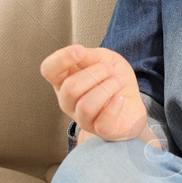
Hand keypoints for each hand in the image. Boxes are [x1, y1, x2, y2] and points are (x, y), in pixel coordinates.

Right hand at [40, 44, 159, 147]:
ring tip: (119, 81)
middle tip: (110, 69)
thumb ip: (90, 55)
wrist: (133, 102)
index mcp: (64, 80)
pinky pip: (103, 121)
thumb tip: (78, 52)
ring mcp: (82, 118)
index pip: (49, 70)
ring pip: (86, 105)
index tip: (80, 51)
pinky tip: (120, 98)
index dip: (61, 59)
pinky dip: (114, 106)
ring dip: (107, 87)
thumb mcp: (105, 59)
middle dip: (96, 72)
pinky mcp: (101, 130)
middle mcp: (68, 101)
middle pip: (70, 87)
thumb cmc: (114, 80)